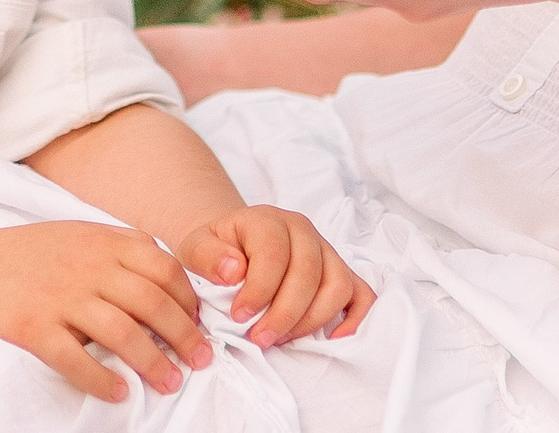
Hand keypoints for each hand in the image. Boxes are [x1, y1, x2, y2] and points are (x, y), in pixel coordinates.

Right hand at [0, 220, 210, 401]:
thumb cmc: (32, 255)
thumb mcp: (82, 234)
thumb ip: (123, 250)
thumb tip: (172, 278)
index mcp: (104, 242)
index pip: (164, 268)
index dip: (188, 299)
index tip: (200, 324)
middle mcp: (88, 267)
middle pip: (152, 302)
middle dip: (183, 336)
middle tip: (201, 361)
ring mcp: (60, 297)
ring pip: (121, 332)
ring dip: (152, 362)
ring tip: (169, 383)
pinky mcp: (33, 327)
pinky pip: (75, 359)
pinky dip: (102, 379)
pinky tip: (119, 393)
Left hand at [174, 205, 373, 345]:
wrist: (233, 246)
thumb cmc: (217, 252)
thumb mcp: (195, 247)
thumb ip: (206, 255)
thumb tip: (234, 270)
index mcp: (268, 220)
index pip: (274, 253)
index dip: (259, 290)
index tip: (239, 317)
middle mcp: (303, 231)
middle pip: (309, 272)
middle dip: (284, 313)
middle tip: (260, 339)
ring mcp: (326, 251)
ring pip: (337, 285)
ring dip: (311, 320)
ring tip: (282, 339)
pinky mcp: (341, 272)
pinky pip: (362, 293)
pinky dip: (355, 318)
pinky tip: (332, 339)